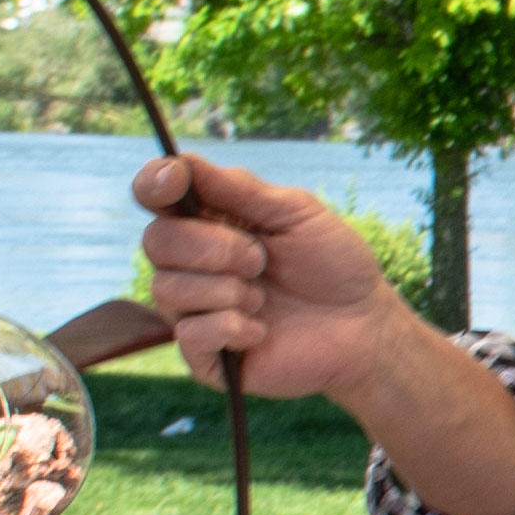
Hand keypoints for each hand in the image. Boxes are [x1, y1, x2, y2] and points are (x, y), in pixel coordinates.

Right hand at [140, 158, 436, 400]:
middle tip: (259, 259)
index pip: (155, 197)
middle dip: (212, 247)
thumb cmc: (331, 264)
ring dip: (225, 290)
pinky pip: (189, 334)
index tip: (175, 180)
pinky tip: (261, 330)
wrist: (361, 327)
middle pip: (156, 241)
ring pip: (166, 288)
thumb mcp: (295, 212)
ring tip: (263, 298)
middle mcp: (192, 263)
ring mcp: (194, 309)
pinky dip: (230, 327)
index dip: (153, 184)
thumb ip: (239, 189)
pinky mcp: (204, 355)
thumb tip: (182, 159)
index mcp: (210, 221)